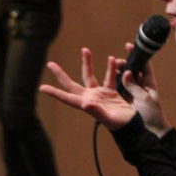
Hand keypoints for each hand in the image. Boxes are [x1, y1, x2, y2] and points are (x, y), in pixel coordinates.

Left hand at [40, 47, 167, 133]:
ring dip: (87, 63)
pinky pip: (109, 77)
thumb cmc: (120, 124)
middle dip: (61, 74)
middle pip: (71, 84)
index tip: (42, 88)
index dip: (55, 93)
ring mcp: (99, 94)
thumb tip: (86, 104)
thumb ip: (97, 111)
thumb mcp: (109, 118)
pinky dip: (110, 68)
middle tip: (50, 64)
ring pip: (89, 76)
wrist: (132, 125)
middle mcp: (90, 98)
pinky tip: (111, 58)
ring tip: (85, 49)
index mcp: (86, 104)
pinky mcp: (110, 91)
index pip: (67, 98)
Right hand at [115, 42, 170, 136]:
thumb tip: (127, 72)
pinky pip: (120, 88)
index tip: (128, 46)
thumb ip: (135, 86)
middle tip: (116, 61)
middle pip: (132, 70)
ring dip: (119, 71)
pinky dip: (115, 82)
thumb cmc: (151, 115)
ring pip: (125, 78)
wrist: (151, 131)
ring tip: (113, 67)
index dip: (137, 55)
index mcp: (149, 83)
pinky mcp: (126, 100)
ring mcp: (133, 93)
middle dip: (125, 63)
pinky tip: (109, 78)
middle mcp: (141, 86)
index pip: (144, 65)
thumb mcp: (144, 99)